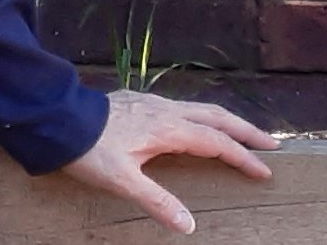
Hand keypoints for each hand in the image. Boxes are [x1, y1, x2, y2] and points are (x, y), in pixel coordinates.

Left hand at [58, 88, 280, 233]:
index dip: (241, 157)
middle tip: (271, 144)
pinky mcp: (135, 101)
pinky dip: (198, 115)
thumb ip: (157, 201)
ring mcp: (149, 102)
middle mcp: (163, 110)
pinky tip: (191, 124)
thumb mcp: (122, 181)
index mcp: (167, 128)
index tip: (265, 171)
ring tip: (240, 133)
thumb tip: (189, 225)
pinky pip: (178, 106)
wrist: (55, 117)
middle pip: (215, 116)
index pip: (215, 143)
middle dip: (244, 130)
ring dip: (222, 120)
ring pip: (197, 108)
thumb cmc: (88, 149)